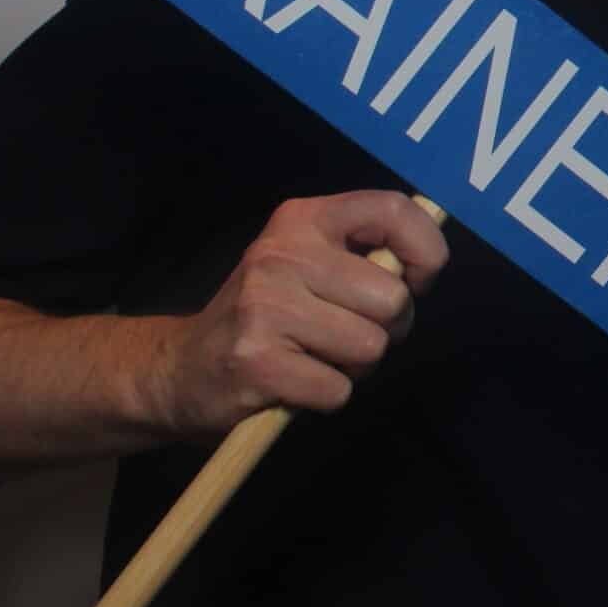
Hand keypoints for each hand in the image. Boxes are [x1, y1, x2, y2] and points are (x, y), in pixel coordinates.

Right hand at [152, 190, 448, 436]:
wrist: (178, 369)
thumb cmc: (266, 317)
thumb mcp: (307, 264)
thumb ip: (365, 254)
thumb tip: (430, 260)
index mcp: (302, 220)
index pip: (391, 210)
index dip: (426, 250)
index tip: (419, 281)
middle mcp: (282, 255)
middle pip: (392, 299)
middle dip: (387, 329)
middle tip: (347, 335)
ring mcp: (266, 307)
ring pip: (371, 347)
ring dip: (356, 366)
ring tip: (316, 357)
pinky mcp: (257, 362)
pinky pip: (339, 389)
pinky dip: (326, 396)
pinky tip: (294, 382)